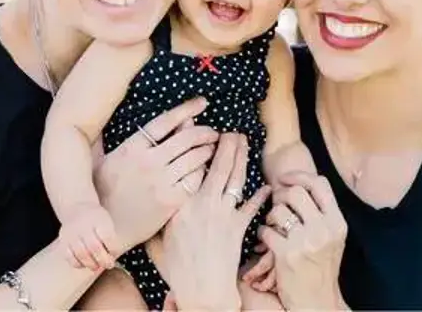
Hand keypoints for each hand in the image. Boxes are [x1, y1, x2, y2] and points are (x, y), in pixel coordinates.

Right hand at [59, 202, 117, 270]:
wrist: (77, 209)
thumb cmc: (97, 220)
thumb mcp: (107, 221)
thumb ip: (111, 237)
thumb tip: (112, 257)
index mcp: (98, 219)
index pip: (107, 236)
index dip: (113, 248)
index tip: (115, 252)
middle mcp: (83, 225)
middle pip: (94, 247)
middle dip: (104, 260)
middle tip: (109, 264)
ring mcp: (71, 233)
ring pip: (81, 254)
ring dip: (91, 264)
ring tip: (97, 266)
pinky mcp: (63, 241)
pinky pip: (69, 256)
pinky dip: (78, 264)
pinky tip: (84, 264)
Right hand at [94, 97, 218, 251]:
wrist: (105, 233)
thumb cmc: (100, 198)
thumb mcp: (98, 165)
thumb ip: (102, 143)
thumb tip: (98, 126)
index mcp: (130, 148)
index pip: (165, 121)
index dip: (186, 110)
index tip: (202, 103)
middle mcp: (147, 162)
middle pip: (186, 137)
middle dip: (204, 131)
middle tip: (213, 131)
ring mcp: (160, 182)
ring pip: (194, 157)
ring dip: (207, 150)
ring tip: (212, 148)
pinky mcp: (170, 201)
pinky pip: (194, 180)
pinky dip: (203, 171)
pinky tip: (206, 170)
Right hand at [155, 133, 270, 311]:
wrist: (201, 290)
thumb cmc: (177, 267)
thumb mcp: (159, 237)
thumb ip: (161, 215)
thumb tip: (156, 198)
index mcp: (182, 203)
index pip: (191, 167)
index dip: (199, 147)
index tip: (203, 132)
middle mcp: (204, 203)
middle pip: (219, 166)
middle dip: (227, 145)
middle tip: (232, 131)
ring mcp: (224, 214)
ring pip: (235, 178)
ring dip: (242, 158)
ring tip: (245, 143)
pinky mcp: (239, 228)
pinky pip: (252, 206)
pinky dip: (259, 196)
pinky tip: (265, 186)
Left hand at [258, 172, 347, 310]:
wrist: (317, 301)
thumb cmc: (321, 267)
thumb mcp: (333, 238)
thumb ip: (322, 212)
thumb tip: (299, 184)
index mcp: (337, 222)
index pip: (320, 184)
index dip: (299, 175)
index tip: (286, 178)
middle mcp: (324, 230)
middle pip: (296, 192)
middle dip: (281, 195)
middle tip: (277, 204)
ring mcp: (305, 242)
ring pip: (279, 209)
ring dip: (270, 215)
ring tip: (273, 224)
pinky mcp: (286, 255)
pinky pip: (266, 229)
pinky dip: (262, 232)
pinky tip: (267, 239)